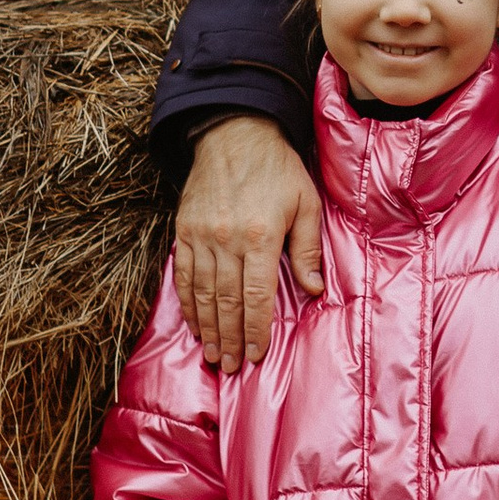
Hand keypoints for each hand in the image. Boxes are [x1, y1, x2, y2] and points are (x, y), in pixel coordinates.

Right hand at [175, 116, 322, 372]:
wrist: (234, 133)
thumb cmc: (277, 168)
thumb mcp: (306, 202)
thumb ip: (307, 249)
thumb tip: (314, 290)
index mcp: (260, 236)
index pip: (257, 296)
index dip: (257, 330)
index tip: (257, 355)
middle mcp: (226, 239)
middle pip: (226, 302)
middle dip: (231, 339)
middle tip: (233, 366)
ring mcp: (201, 235)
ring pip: (202, 294)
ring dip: (208, 329)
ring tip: (214, 355)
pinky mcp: (184, 229)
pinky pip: (184, 275)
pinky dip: (188, 303)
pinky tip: (194, 323)